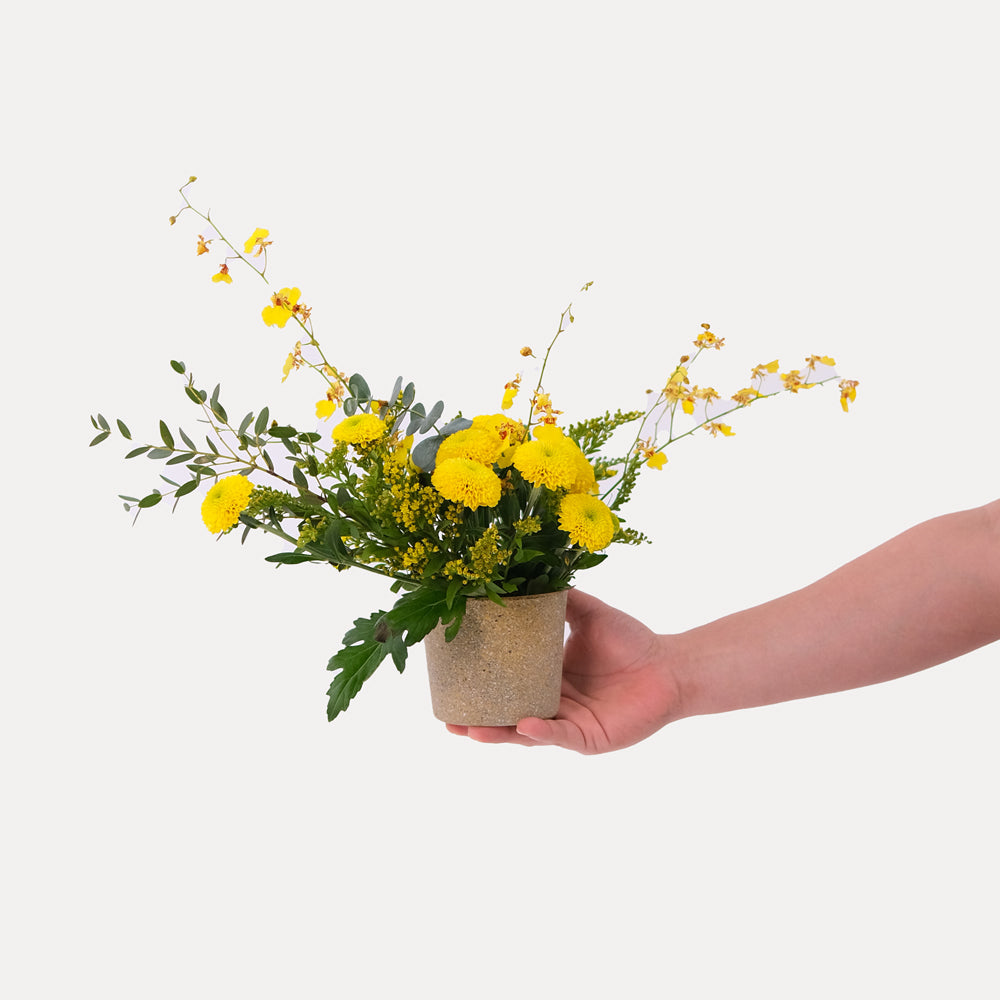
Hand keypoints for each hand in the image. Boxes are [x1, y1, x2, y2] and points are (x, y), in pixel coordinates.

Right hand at [446, 589, 679, 752]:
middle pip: (507, 716)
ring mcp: (569, 723)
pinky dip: (542, 732)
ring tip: (470, 730)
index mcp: (548, 676)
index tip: (447, 682)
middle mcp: (553, 703)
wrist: (671, 666)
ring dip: (498, 734)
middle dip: (476, 722)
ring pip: (526, 734)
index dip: (479, 687)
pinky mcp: (589, 738)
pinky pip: (561, 737)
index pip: (506, 685)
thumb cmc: (632, 640)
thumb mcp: (589, 613)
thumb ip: (562, 598)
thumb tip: (529, 572)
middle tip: (446, 721)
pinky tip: (524, 725)